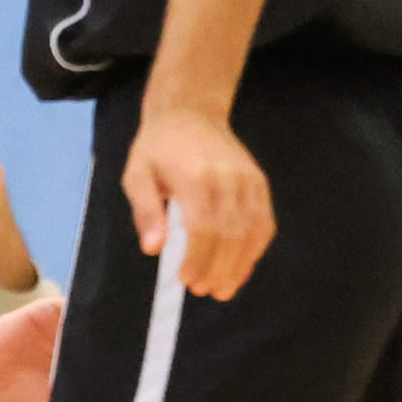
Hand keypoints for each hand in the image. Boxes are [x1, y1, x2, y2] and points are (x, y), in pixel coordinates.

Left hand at [123, 96, 272, 293]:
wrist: (190, 112)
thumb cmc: (158, 148)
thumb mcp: (137, 174)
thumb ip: (145, 210)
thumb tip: (152, 248)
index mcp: (195, 176)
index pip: (202, 227)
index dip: (197, 259)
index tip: (185, 280)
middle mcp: (227, 178)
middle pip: (230, 234)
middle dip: (218, 268)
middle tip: (204, 290)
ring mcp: (248, 180)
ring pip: (252, 232)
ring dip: (240, 265)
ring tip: (223, 288)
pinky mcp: (259, 182)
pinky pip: (264, 222)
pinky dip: (255, 249)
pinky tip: (241, 267)